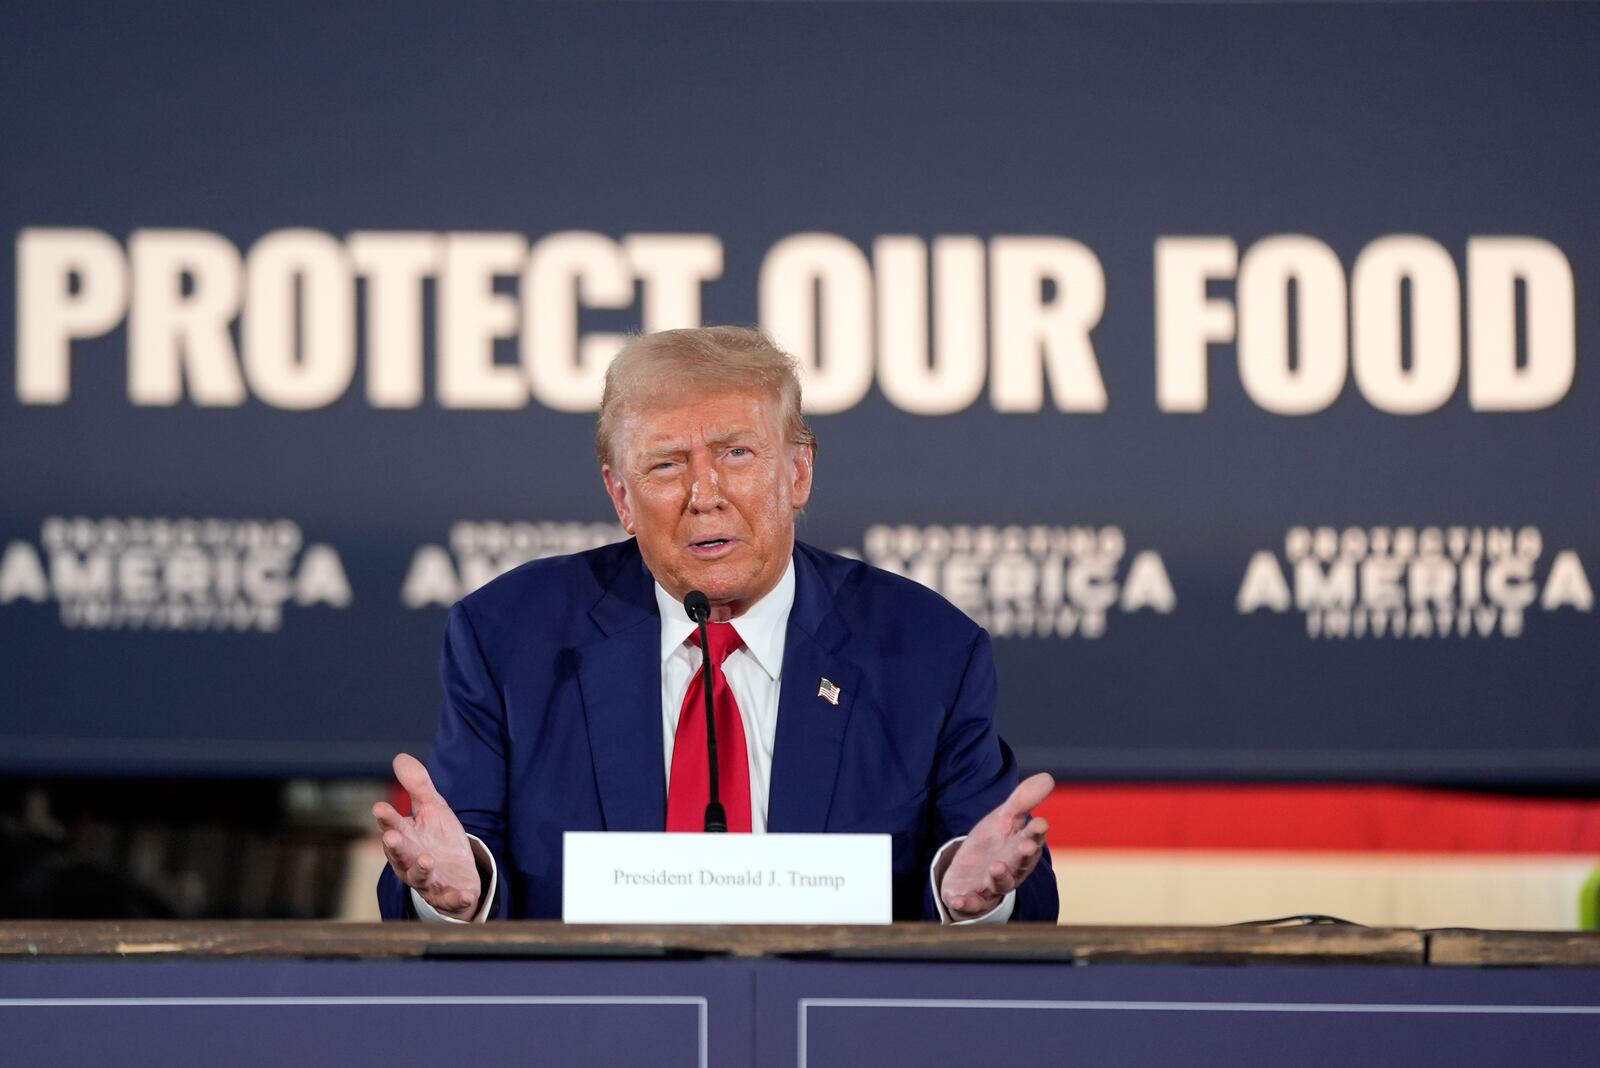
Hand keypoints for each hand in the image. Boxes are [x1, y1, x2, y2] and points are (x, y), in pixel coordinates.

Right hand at [371, 753, 481, 919]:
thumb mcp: (432, 808)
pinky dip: (455, 899)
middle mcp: (410, 860)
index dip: (386, 818)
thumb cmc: (438, 838)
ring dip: (421, 869)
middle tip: (390, 837)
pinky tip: (465, 895)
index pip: (393, 825)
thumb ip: (417, 786)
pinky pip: (449, 899)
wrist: (456, 872)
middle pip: (400, 854)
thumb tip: (399, 757)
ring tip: (427, 860)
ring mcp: (427, 880)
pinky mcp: (446, 895)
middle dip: (396, 846)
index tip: (380, 807)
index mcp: (406, 837)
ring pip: (419, 877)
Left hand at [940, 772, 1053, 920]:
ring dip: (999, 877)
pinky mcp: (972, 899)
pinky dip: (965, 903)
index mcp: (1020, 848)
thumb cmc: (993, 844)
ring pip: (999, 884)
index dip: (1036, 832)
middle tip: (1027, 845)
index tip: (1040, 822)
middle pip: (1019, 863)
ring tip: (996, 867)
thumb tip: (1048, 777)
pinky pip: (970, 903)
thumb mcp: (1003, 819)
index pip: (1032, 838)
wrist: (969, 874)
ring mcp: (991, 886)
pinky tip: (958, 899)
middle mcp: (1011, 869)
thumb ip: (1022, 801)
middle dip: (1023, 855)